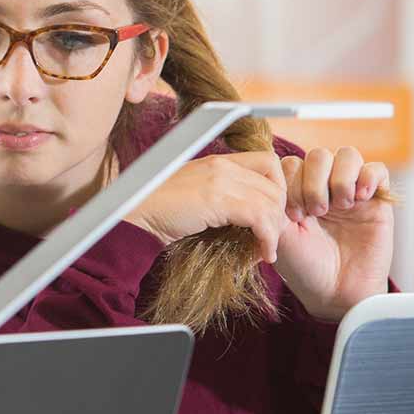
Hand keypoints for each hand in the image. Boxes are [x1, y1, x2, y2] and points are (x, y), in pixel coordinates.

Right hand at [124, 151, 290, 263]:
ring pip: (271, 200)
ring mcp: (220, 179)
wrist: (133, 217)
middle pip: (274, 182)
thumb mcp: (195, 197)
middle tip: (272, 236)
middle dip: (280, 212)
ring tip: (266, 250)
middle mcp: (222, 164)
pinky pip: (260, 217)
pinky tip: (261, 253)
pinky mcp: (217, 199)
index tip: (272, 216)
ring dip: (274, 229)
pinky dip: (267, 238)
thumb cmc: (158, 214)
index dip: (277, 189)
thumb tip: (248, 219)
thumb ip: (221, 198)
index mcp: (217, 160)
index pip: (268, 162)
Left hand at [274, 147, 394, 320]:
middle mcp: (323, 188)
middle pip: (318, 155)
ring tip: (339, 207)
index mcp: (296, 193)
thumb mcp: (280, 234)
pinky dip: (367, 177)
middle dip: (314, 182)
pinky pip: (377, 169)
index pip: (291, 163)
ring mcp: (351, 192)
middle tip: (316, 212)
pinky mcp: (377, 200)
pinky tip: (359, 200)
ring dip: (339, 179)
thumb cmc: (305, 267)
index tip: (293, 214)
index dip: (290, 182)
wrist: (336, 293)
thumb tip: (270, 176)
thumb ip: (273, 204)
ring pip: (347, 155)